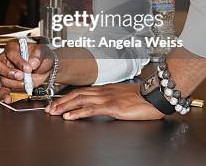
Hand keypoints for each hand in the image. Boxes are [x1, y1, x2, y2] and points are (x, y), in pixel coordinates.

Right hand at [0, 40, 54, 102]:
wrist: (44, 66)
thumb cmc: (40, 56)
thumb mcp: (43, 52)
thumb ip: (38, 56)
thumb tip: (32, 63)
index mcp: (14, 48)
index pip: (11, 53)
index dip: (18, 61)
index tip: (28, 67)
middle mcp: (7, 59)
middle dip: (10, 72)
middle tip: (21, 76)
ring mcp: (6, 71)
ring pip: (3, 78)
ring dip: (14, 83)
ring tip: (26, 83)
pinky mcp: (10, 82)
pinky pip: (3, 89)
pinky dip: (5, 94)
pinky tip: (8, 98)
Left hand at [46, 83, 164, 120]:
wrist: (156, 95)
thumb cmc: (143, 98)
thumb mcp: (123, 97)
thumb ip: (111, 99)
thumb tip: (103, 105)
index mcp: (105, 89)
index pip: (81, 91)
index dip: (67, 96)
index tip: (56, 102)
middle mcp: (103, 91)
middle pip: (76, 94)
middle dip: (60, 101)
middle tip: (49, 108)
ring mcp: (106, 98)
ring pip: (79, 100)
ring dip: (64, 106)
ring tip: (53, 112)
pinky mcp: (112, 107)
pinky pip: (91, 109)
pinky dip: (77, 113)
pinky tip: (69, 116)